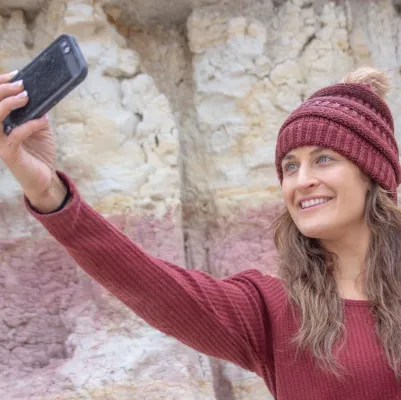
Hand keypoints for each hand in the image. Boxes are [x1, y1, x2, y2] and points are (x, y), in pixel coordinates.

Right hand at [0, 70, 66, 211]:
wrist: (45, 177)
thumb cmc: (40, 152)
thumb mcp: (41, 128)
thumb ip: (37, 114)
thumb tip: (40, 98)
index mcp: (2, 122)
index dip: (1, 84)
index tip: (17, 75)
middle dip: (2, 89)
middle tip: (21, 84)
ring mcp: (1, 142)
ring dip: (9, 104)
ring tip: (25, 96)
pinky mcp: (9, 153)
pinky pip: (15, 135)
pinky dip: (29, 125)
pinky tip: (41, 121)